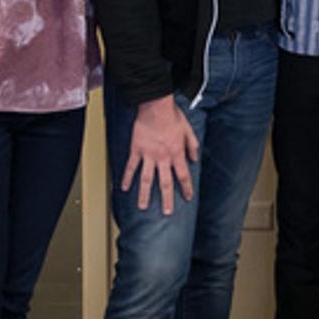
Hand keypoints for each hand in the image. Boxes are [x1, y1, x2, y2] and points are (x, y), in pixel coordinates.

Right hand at [121, 96, 199, 214]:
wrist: (155, 107)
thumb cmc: (172, 116)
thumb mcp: (188, 130)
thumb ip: (192, 146)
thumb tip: (195, 157)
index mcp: (176, 153)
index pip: (183, 175)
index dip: (186, 188)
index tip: (187, 197)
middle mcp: (163, 157)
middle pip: (165, 183)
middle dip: (167, 199)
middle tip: (167, 211)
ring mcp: (148, 155)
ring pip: (146, 179)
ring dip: (145, 194)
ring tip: (143, 206)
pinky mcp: (137, 150)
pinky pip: (131, 167)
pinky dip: (127, 177)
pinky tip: (124, 187)